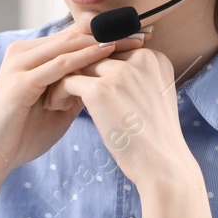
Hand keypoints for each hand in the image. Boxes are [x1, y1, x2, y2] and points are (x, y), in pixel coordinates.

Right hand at [0, 20, 148, 179]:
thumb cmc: (25, 134)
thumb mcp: (60, 106)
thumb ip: (79, 88)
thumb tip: (107, 80)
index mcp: (32, 55)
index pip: (76, 36)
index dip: (109, 33)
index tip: (140, 34)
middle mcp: (24, 52)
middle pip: (75, 34)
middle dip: (112, 32)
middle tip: (144, 30)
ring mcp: (20, 64)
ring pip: (69, 45)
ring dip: (104, 40)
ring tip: (133, 38)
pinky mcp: (20, 81)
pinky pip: (58, 65)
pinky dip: (84, 58)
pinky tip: (107, 53)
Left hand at [54, 43, 193, 190]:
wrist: (162, 164)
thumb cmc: (154, 138)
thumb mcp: (152, 98)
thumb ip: (134, 79)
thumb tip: (102, 72)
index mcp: (154, 58)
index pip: (113, 52)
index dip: (96, 69)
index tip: (85, 85)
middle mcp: (140, 58)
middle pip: (95, 56)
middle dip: (79, 72)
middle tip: (64, 91)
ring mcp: (120, 73)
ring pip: (78, 64)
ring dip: (64, 81)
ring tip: (58, 100)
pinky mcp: (100, 90)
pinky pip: (67, 81)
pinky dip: (58, 93)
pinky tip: (56, 107)